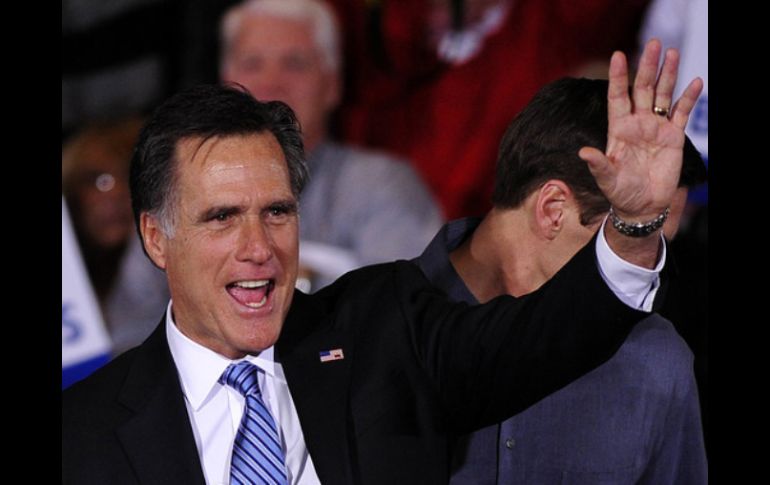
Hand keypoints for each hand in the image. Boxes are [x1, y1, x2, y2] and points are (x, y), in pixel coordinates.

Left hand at [579, 38, 703, 221]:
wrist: (643, 207)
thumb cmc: (620, 193)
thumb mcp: (607, 179)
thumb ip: (598, 164)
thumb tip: (583, 153)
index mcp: (618, 129)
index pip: (617, 97)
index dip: (618, 77)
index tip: (618, 55)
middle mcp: (637, 123)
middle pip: (643, 89)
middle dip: (647, 67)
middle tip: (654, 44)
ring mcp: (656, 128)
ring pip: (662, 95)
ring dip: (668, 74)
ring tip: (672, 52)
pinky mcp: (673, 136)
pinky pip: (681, 112)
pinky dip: (688, 97)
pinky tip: (695, 81)